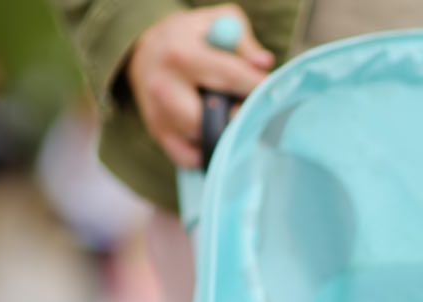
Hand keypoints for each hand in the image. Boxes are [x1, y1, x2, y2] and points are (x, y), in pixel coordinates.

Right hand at [125, 4, 273, 167]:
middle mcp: (164, 86)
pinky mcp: (158, 132)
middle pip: (213, 117)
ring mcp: (158, 113)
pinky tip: (215, 134)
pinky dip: (206, 152)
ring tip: (230, 116)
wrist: (146, 49)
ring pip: (202, 138)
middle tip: (250, 109)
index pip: (232, 76)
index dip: (259, 87)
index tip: (276, 92)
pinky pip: (188, 157)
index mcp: (182, 54)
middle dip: (239, 115)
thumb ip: (243, 42)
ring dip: (224, 132)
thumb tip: (263, 63)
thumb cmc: (192, 35)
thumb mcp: (218, 22)